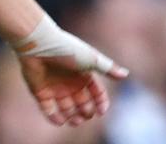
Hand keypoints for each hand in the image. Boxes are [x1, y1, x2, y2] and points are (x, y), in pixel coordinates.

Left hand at [13, 19, 128, 125]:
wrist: (39, 44)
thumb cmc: (67, 50)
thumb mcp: (90, 59)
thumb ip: (108, 68)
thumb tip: (126, 75)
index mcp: (83, 74)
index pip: (96, 93)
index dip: (101, 103)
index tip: (101, 111)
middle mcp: (70, 82)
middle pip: (82, 103)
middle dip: (86, 112)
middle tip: (86, 115)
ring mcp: (55, 87)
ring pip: (67, 109)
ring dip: (72, 118)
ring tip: (75, 120)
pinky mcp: (40, 92)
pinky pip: (48, 109)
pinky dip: (53, 118)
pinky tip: (59, 120)